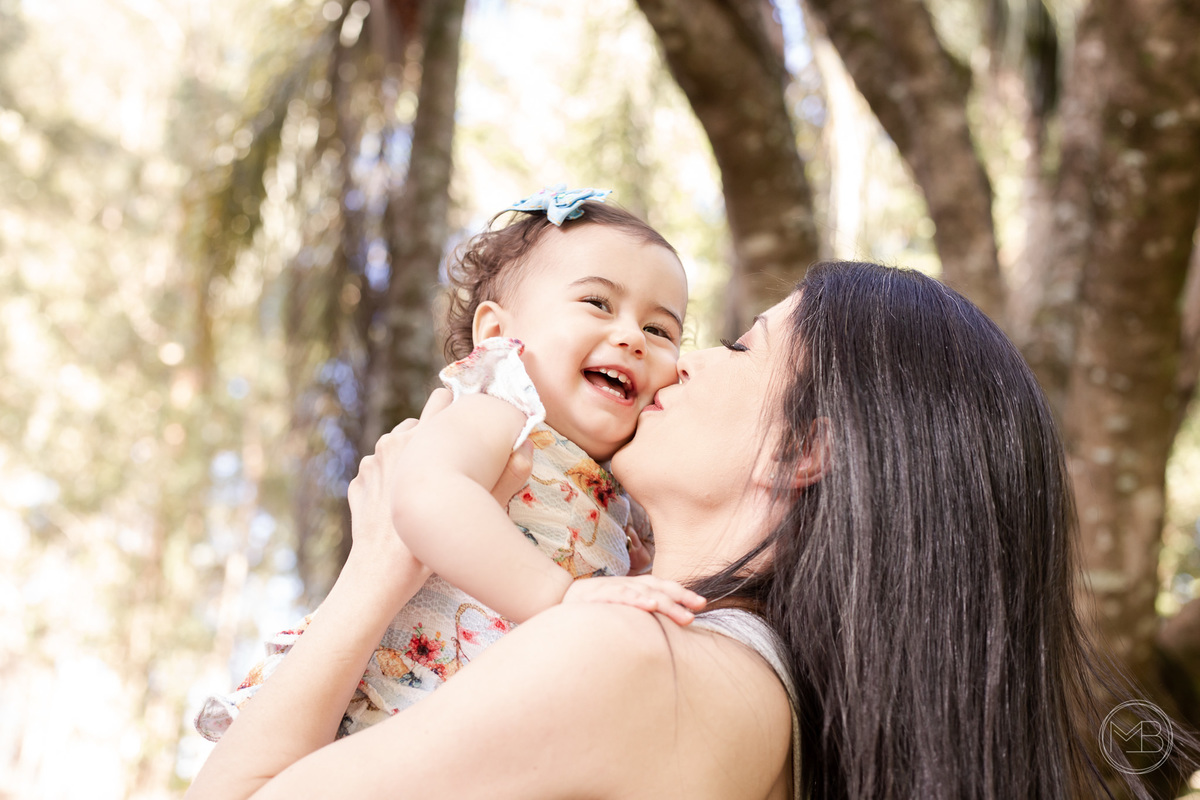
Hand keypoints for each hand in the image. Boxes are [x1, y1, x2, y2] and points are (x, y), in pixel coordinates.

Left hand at [350, 389, 533, 559]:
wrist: (384, 572)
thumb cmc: (435, 541)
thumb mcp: (481, 509)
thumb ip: (509, 476)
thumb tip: (527, 449)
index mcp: (425, 439)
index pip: (442, 399)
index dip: (453, 407)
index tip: (461, 422)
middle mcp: (395, 442)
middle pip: (416, 422)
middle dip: (428, 435)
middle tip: (443, 461)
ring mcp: (372, 461)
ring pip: (394, 446)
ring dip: (407, 458)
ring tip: (421, 486)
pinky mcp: (358, 480)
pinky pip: (377, 469)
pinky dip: (387, 480)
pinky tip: (400, 502)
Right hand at [561, 575, 705, 625]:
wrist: (556, 599)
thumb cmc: (592, 609)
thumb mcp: (619, 609)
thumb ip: (638, 614)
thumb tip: (663, 628)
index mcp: (633, 587)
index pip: (661, 587)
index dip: (681, 593)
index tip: (702, 604)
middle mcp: (625, 585)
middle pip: (657, 588)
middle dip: (679, 597)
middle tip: (698, 609)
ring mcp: (612, 589)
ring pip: (643, 592)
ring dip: (665, 602)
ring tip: (683, 613)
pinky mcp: (597, 596)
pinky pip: (620, 596)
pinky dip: (636, 599)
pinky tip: (649, 604)